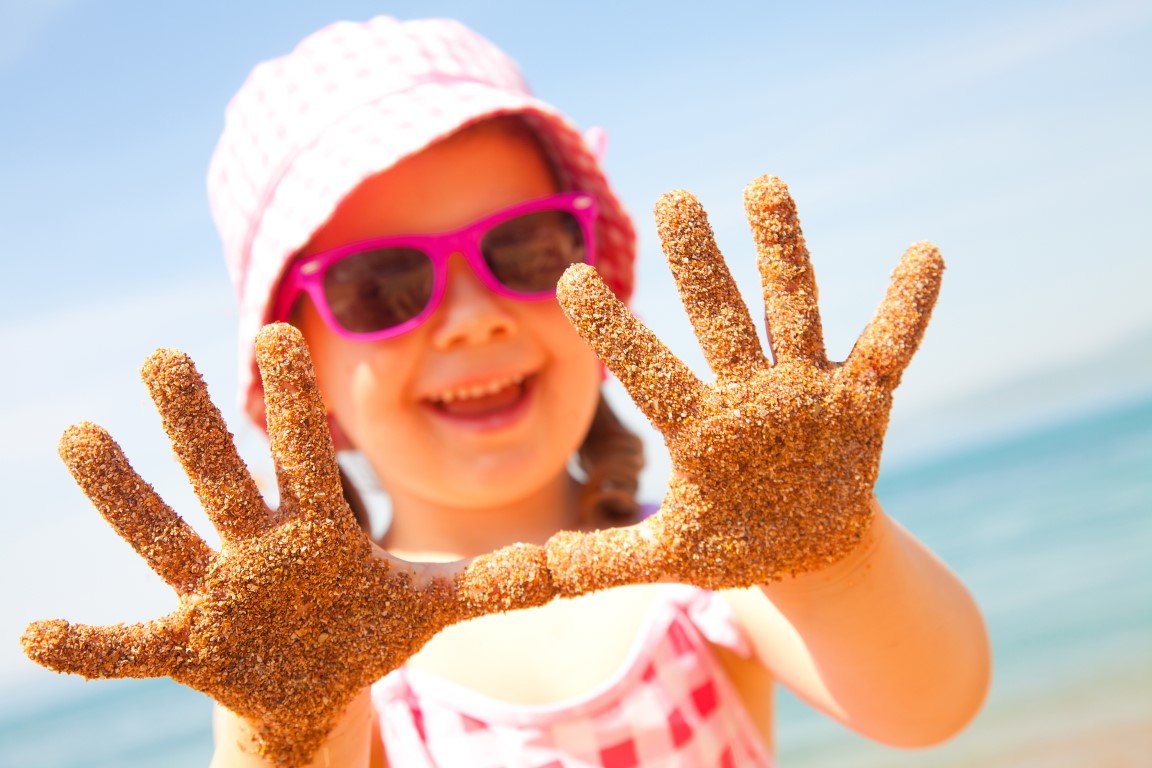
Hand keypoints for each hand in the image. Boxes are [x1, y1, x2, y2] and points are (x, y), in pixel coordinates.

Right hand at [21, 324, 553, 766]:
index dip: (296, 403)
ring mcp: (219, 592)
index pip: (305, 454)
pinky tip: (36, 633)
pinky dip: (87, 644)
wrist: (316, 681)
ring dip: (123, 493)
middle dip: (197, 424)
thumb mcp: (430, 604)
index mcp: (317, 526)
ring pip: (166, 535)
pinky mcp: (190, 646)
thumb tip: (570, 567)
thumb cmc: (365, 627)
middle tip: (164, 355)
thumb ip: (494, 581)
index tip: (286, 332)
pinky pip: (129, 645)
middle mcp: (259, 544)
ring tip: (79, 437)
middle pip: (225, 476)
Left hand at [547, 175, 942, 593]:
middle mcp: (749, 394)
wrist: (809, 551)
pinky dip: (908, 306)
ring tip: (762, 186)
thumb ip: (609, 560)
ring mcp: (804, 390)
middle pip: (719, 317)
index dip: (613, 328)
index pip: (648, 370)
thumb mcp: (673, 556)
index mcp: (699, 428)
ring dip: (782, 251)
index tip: (571, 276)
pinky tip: (925, 252)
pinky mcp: (859, 401)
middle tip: (674, 200)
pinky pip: (889, 347)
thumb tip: (546, 566)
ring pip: (792, 309)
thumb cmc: (735, 544)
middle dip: (699, 261)